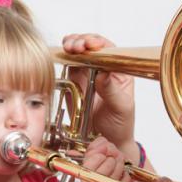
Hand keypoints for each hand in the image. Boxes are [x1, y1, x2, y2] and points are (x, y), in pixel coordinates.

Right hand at [61, 34, 135, 155]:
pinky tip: (61, 55)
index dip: (99, 43)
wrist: (106, 140)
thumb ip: (112, 91)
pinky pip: (68, 65)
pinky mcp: (74, 81)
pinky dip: (63, 57)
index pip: (109, 50)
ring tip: (68, 48)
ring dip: (71, 45)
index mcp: (119, 71)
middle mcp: (103, 68)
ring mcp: (88, 74)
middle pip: (91, 46)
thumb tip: (103, 74)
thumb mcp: (121, 108)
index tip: (90, 45)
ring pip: (78, 52)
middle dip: (82, 41)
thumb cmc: (120, 124)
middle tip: (75, 47)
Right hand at [76, 136, 128, 181]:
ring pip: (120, 170)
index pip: (98, 156)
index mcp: (80, 178)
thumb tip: (103, 140)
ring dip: (118, 164)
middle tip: (107, 159)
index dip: (101, 152)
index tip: (100, 153)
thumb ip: (90, 154)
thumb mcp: (76, 170)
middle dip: (110, 158)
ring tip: (112, 165)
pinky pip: (124, 181)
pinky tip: (117, 175)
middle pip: (111, 162)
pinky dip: (123, 175)